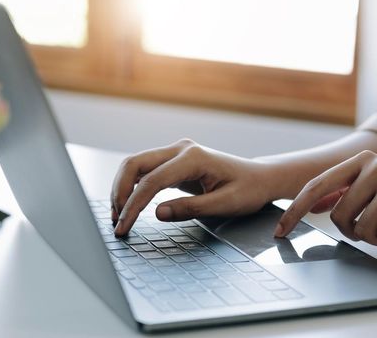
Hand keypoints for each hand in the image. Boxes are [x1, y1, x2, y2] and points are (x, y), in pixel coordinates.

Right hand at [111, 139, 274, 235]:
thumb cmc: (248, 191)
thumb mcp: (225, 205)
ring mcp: (176, 153)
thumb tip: (157, 213)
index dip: (133, 206)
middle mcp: (180, 149)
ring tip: (118, 217)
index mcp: (193, 157)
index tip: (123, 227)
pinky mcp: (174, 161)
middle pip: (134, 164)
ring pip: (135, 166)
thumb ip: (191, 209)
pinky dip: (132, 188)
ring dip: (122, 189)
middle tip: (116, 222)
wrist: (260, 179)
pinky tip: (129, 206)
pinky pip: (145, 171)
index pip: (152, 181)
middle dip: (119, 192)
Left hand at [275, 150, 376, 244]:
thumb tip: (312, 205)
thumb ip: (345, 194)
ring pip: (364, 228)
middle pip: (340, 217)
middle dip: (355, 233)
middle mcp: (375, 165)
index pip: (316, 188)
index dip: (294, 211)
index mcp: (359, 162)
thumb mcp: (375, 192)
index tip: (279, 231)